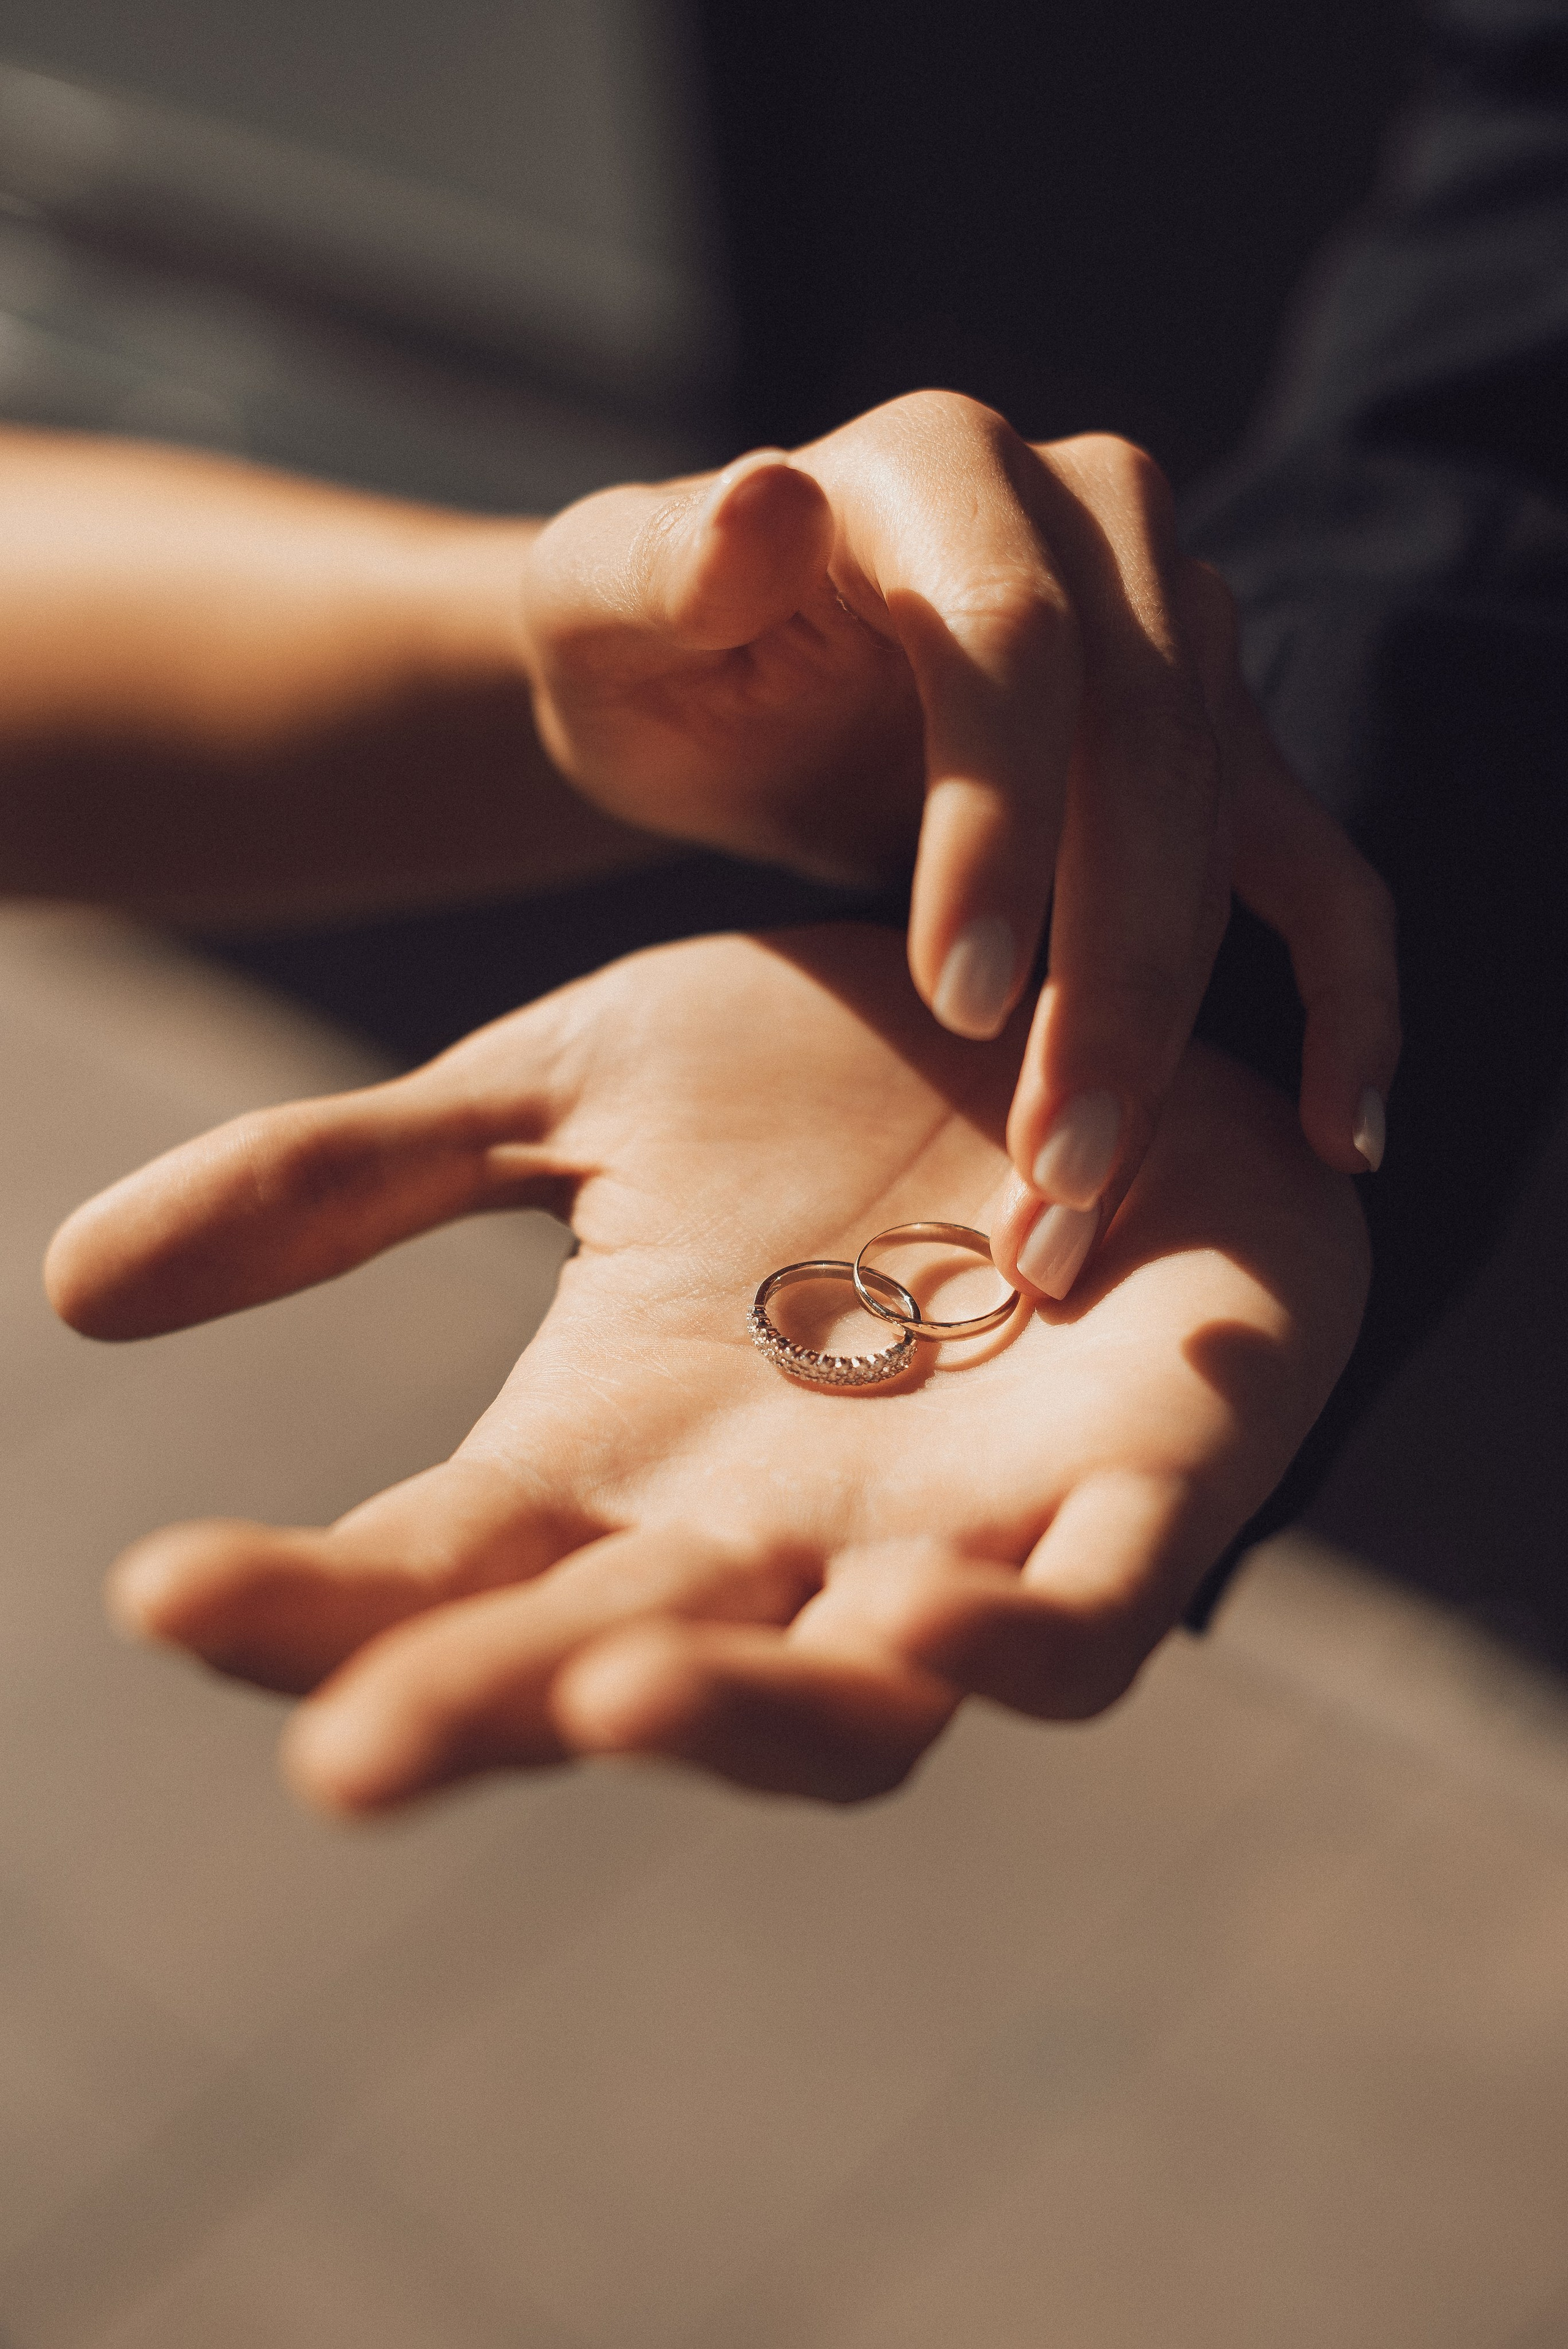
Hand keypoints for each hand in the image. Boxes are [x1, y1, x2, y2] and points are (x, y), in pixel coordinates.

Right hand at [46, 927, 1367, 1809]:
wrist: (1093, 994)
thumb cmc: (838, 1071)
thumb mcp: (579, 1078)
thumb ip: (357, 1178)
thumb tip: (69, 1289)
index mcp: (627, 1453)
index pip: (442, 1567)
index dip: (312, 1605)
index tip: (163, 1593)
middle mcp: (779, 1529)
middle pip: (607, 1663)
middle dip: (483, 1711)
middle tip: (343, 1753)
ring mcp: (962, 1531)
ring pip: (845, 1701)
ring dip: (733, 1710)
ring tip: (610, 1681)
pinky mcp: (1138, 1491)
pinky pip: (1081, 1619)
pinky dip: (1012, 1643)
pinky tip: (922, 1604)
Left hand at [518, 393, 1399, 1296]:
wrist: (718, 673)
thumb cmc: (643, 647)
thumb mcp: (602, 604)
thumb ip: (662, 564)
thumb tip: (770, 497)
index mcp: (940, 469)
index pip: (1011, 639)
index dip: (1002, 821)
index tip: (956, 997)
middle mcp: (1094, 522)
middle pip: (1147, 749)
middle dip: (1108, 969)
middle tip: (1050, 1162)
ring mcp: (1175, 628)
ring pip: (1222, 833)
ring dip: (1170, 1026)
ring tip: (1081, 1202)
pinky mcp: (1216, 742)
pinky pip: (1312, 865)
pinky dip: (1346, 994)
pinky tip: (1334, 1132)